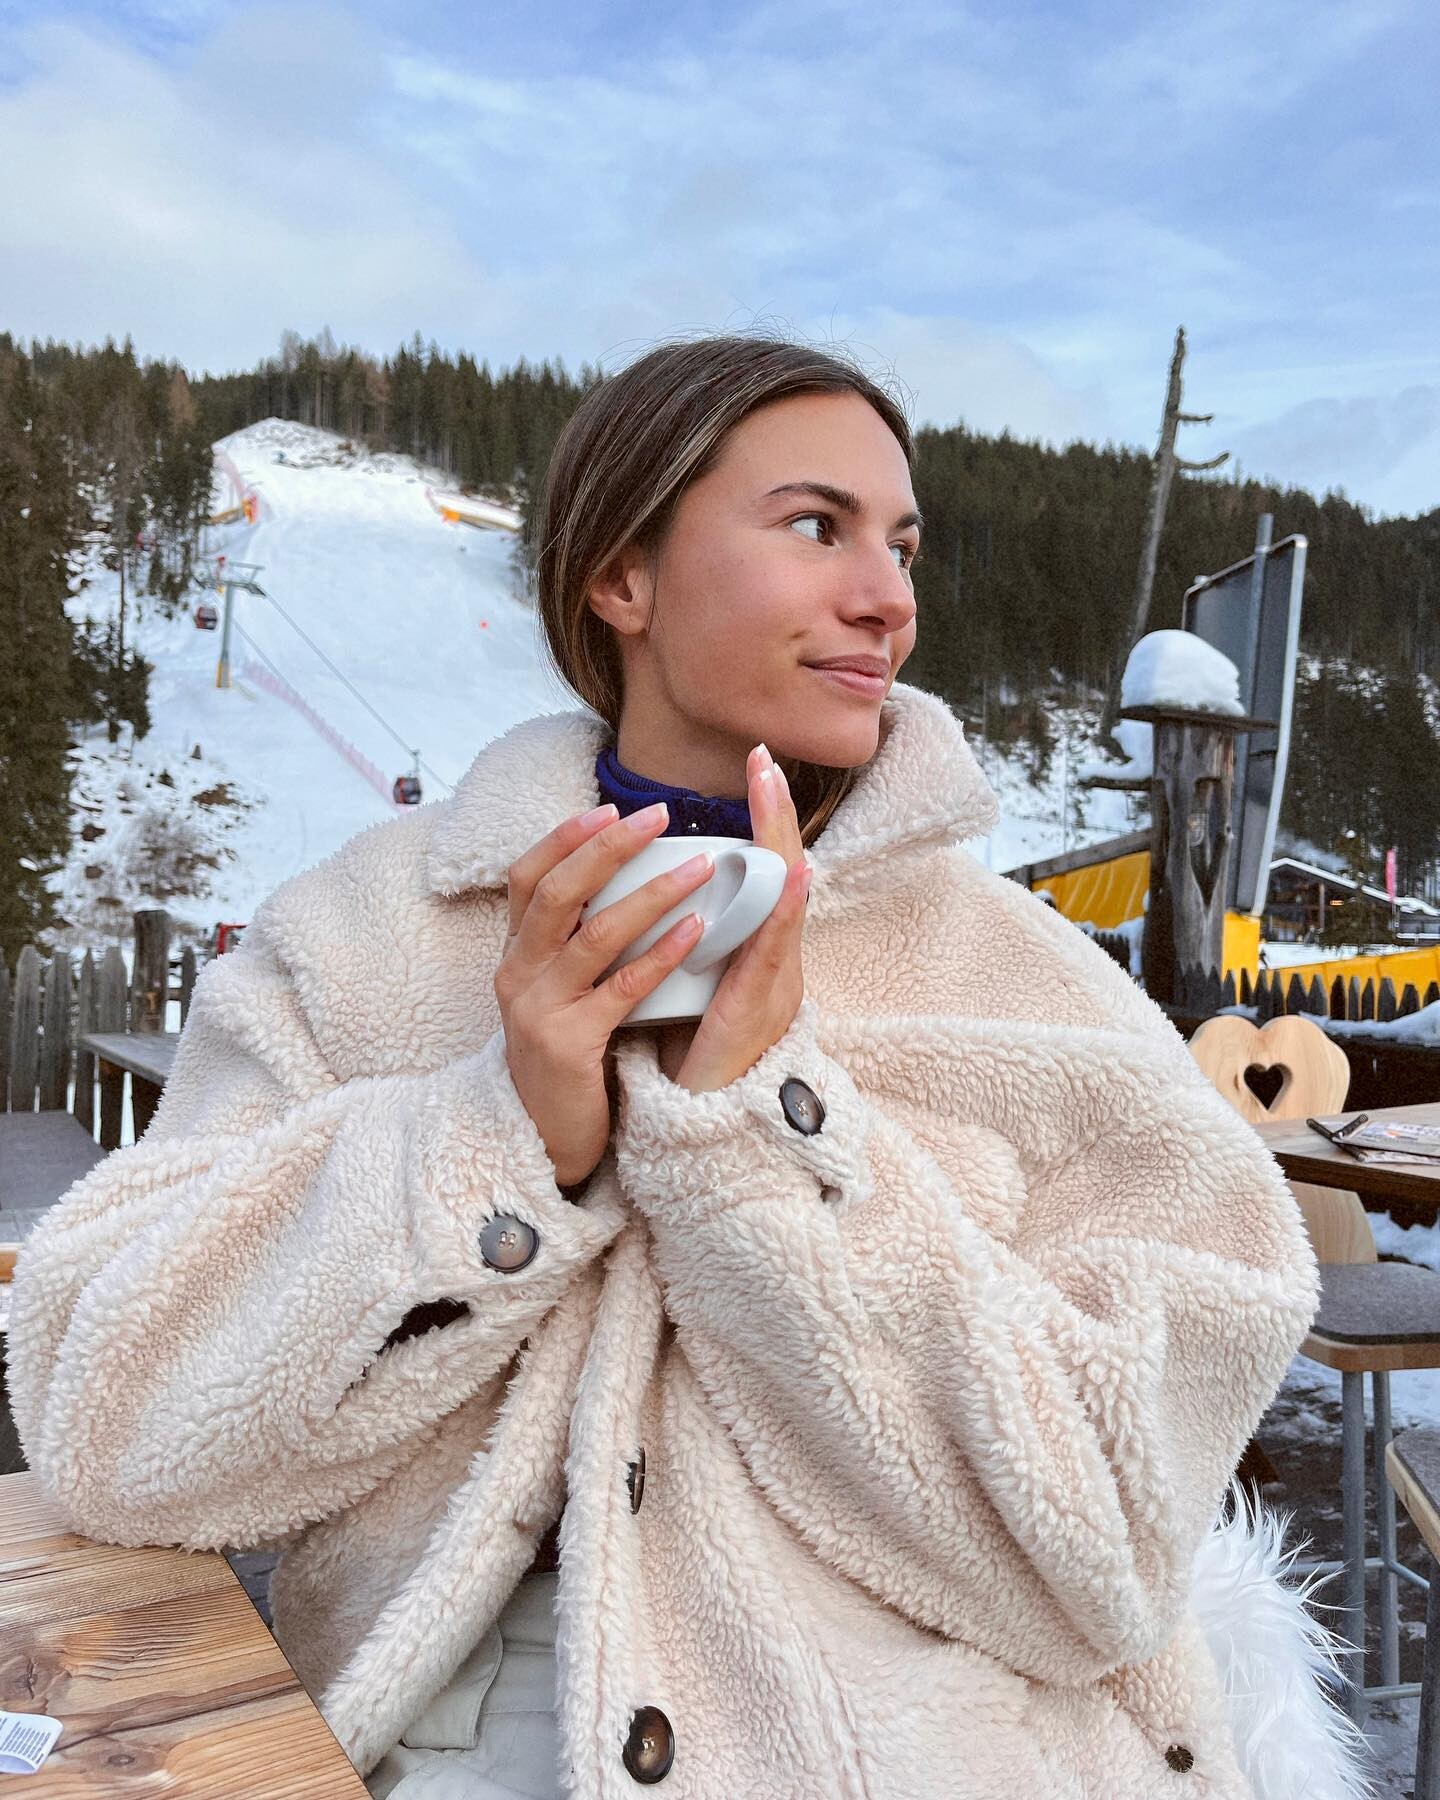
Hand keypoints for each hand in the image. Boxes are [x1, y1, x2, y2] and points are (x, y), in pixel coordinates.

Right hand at [496, 800, 716, 1188]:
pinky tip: (697, 930)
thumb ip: (575, 945)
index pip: (527, 877)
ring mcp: (538, 1009)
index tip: (610, 807)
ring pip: (593, 934)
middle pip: (558, 891)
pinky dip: (661, 954)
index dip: (565, 838)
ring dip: (650, 893)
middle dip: (609, 847)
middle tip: (660, 816)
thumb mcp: (557, 993)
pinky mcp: (568, 1045)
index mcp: (516, 956)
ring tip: (700, 867)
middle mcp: (518, 975)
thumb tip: (622, 882)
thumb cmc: (567, 1058)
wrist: (545, 1139)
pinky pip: (621, 989)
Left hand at [658, 744, 811, 1092]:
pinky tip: (788, 878)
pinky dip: (782, 912)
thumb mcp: (692, 990)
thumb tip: (665, 898)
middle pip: (780, 876)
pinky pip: (771, 955)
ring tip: (774, 793)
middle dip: (775, 816)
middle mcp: (771, 965)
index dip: (760, 824)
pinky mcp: (758, 1014)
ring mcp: (771, 987)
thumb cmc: (692, 1062)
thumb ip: (690, 945)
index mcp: (752, 956)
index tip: (755, 771)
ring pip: (782, 904)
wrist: (703, 1134)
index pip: (759, 876)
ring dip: (782, 844)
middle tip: (765, 760)